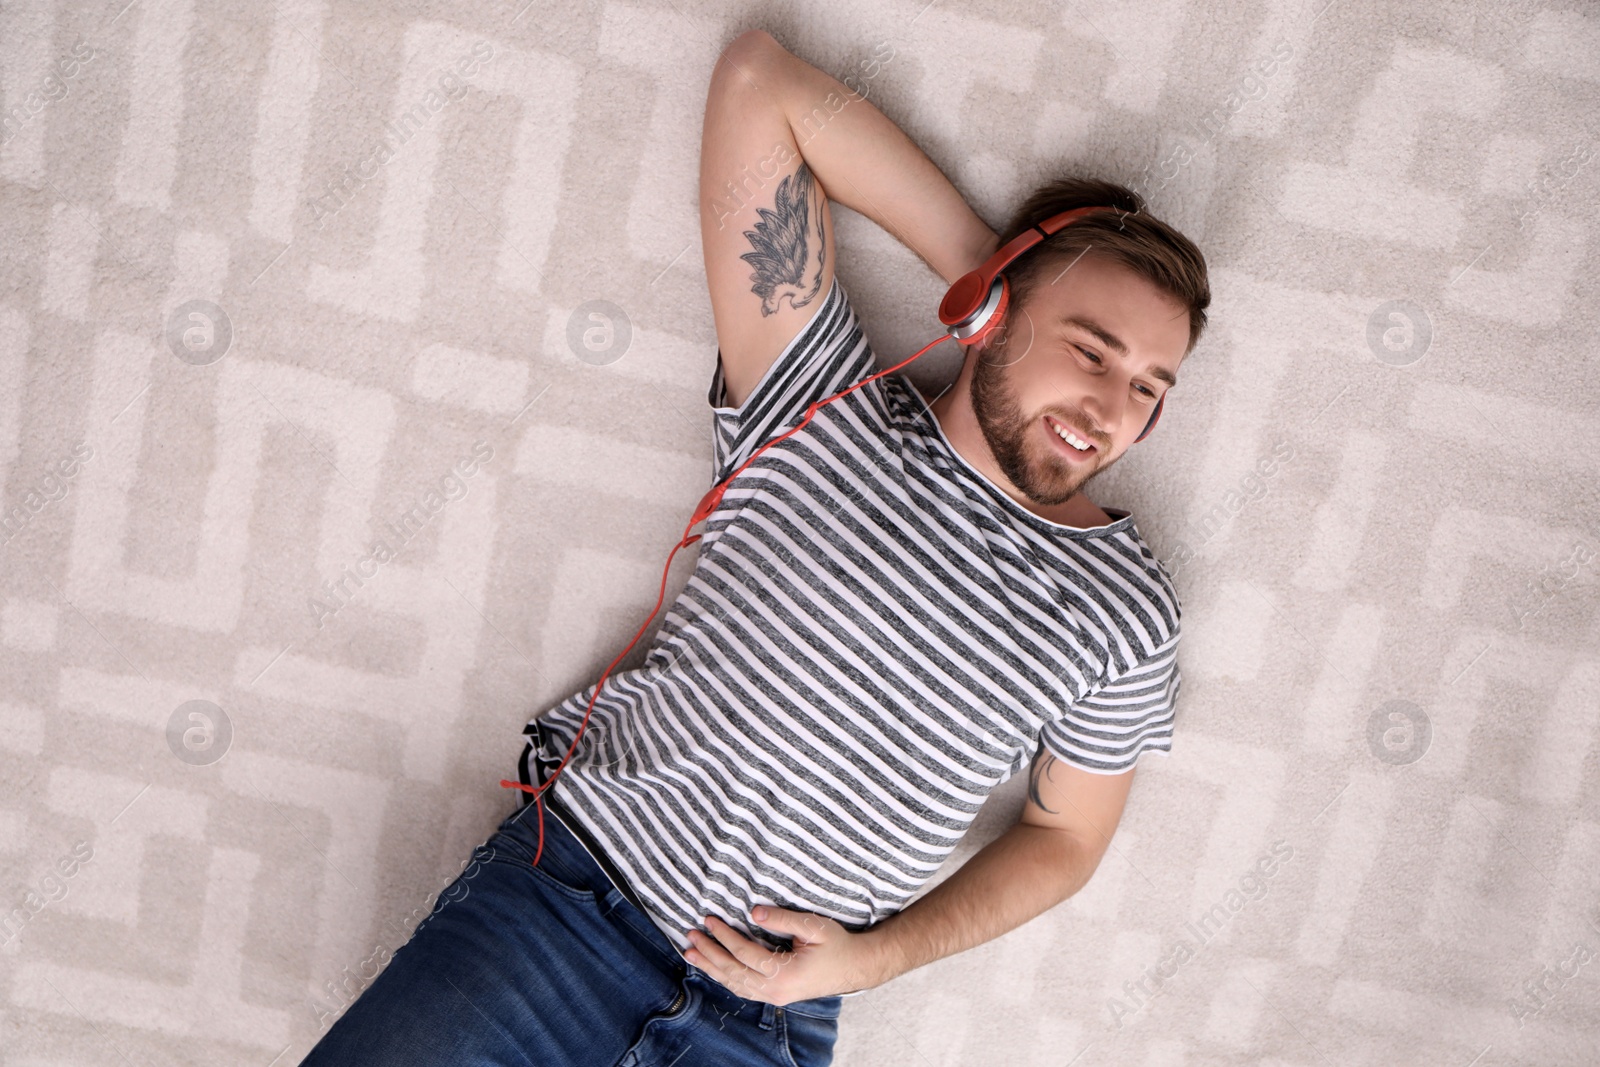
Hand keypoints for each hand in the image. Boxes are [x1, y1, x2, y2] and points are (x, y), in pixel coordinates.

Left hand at [683, 906, 883, 1004]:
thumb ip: (783, 919)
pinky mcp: (776, 995)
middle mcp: (776, 990)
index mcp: (785, 973)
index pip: (745, 953)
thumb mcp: (813, 926)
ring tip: (691, 953)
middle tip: (691, 936)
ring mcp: (775, 996)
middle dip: (709, 953)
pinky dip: (725, 977)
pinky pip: (743, 989)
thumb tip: (753, 911)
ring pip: (734, 984)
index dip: (724, 936)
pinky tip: (714, 968)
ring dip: (711, 968)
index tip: (709, 919)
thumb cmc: (837, 944)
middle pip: (733, 972)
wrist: (855, 967)